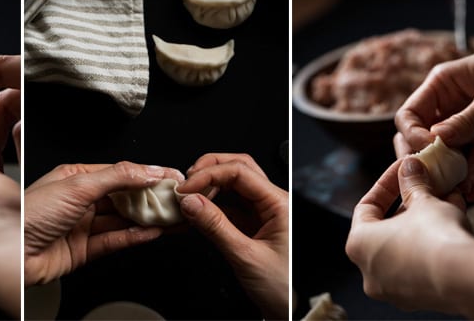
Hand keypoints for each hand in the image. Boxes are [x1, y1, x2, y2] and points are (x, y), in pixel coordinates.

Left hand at [24, 162, 184, 286]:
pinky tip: (151, 232)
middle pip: (123, 197)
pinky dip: (134, 237)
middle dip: (150, 198)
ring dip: (147, 219)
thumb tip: (146, 171)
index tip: (170, 177)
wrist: (9, 255)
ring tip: (171, 216)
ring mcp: (81, 226)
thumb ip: (117, 177)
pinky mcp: (83, 251)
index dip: (146, 175)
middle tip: (176, 198)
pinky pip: (115, 241)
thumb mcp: (78, 186)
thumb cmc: (27, 215)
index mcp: (74, 177)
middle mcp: (78, 200)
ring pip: (122, 220)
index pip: (119, 173)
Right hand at [176, 153, 287, 319]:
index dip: (209, 174)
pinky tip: (196, 210)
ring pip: (232, 184)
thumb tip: (191, 201)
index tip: (186, 187)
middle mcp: (272, 202)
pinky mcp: (250, 223)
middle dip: (209, 169)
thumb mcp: (244, 255)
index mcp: (280, 203)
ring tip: (188, 197)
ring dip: (208, 186)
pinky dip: (209, 203)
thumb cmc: (281, 288)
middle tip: (186, 182)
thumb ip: (215, 226)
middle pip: (238, 168)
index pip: (241, 171)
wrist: (287, 312)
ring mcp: (261, 212)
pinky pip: (228, 203)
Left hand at [346, 156, 473, 313]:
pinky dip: (434, 244)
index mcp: (358, 244)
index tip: (404, 171)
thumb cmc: (434, 237)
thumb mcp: (423, 201)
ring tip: (449, 200)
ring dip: (426, 221)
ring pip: (407, 246)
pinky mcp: (418, 299)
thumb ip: (413, 182)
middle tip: (428, 186)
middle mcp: (369, 271)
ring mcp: (392, 289)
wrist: (466, 279)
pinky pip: (422, 265)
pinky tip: (456, 223)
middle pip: (387, 228)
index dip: (387, 184)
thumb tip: (410, 166)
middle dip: (411, 204)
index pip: (366, 207)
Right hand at [394, 23, 473, 199]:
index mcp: (440, 87)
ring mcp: (466, 129)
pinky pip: (473, 164)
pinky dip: (472, 178)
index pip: (409, 115)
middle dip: (423, 159)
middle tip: (433, 175)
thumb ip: (468, 118)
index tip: (429, 147)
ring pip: (444, 157)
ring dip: (447, 174)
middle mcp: (447, 109)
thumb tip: (437, 140)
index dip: (413, 133)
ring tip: (454, 190)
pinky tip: (473, 191)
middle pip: (418, 139)